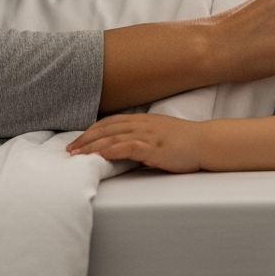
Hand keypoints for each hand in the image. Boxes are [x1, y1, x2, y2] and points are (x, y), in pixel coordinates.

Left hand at [67, 113, 204, 172]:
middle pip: (106, 128)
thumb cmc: (184, 142)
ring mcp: (148, 135)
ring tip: (77, 155)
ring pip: (113, 137)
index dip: (91, 130)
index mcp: (142, 120)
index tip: (77, 140)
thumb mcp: (159, 134)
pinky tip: (101, 155)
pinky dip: (113, 150)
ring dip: (92, 146)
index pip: (110, 122)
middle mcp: (142, 124)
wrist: (205, 142)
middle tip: (69, 150)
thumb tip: (123, 146)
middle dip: (85, 139)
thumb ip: (141, 137)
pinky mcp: (154, 147)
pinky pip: (129, 147)